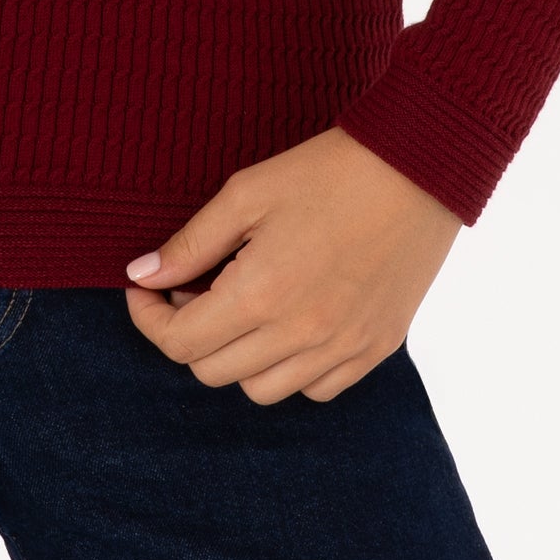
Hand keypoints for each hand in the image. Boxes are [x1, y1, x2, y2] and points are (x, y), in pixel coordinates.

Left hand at [124, 128, 461, 404]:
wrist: (420, 168)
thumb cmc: (328, 171)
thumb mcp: (246, 193)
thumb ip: (189, 243)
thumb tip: (140, 276)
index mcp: (260, 296)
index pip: (179, 343)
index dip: (149, 318)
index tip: (149, 289)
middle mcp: (300, 336)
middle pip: (212, 372)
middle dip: (189, 333)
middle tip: (197, 287)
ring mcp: (343, 349)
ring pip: (262, 391)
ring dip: (237, 357)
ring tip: (244, 306)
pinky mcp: (376, 349)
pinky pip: (317, 390)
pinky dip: (291, 369)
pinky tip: (290, 322)